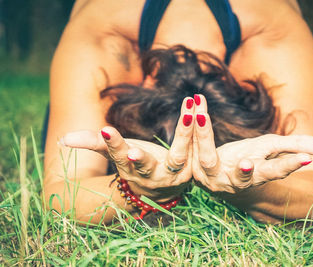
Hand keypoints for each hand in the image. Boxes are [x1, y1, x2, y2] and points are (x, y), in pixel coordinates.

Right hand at [61, 97, 195, 200]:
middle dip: (140, 158)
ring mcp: (174, 174)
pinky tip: (198, 108)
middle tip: (135, 150)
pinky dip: (198, 129)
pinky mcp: (192, 167)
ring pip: (179, 155)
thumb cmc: (134, 164)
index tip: (106, 130)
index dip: (112, 144)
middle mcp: (151, 176)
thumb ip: (93, 143)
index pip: (117, 156)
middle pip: (145, 166)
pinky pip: (196, 147)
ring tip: (188, 110)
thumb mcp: (115, 153)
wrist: (162, 189)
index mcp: (129, 169)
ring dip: (183, 132)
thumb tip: (63, 139)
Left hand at [191, 94, 312, 193]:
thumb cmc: (250, 159)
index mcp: (258, 174)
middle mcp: (233, 180)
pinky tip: (194, 108)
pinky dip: (192, 125)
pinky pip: (190, 144)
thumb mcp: (273, 149)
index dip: (289, 165)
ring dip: (204, 138)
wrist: (218, 178)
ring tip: (201, 118)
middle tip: (246, 163)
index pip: (275, 171)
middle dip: (246, 170)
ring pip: (207, 158)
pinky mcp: (193, 164)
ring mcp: (211, 174)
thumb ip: (298, 146)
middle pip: (241, 177)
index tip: (305, 159)